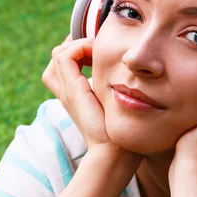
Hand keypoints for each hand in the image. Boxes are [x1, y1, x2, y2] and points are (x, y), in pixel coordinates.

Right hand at [41, 35, 141, 165]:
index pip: (65, 65)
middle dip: (79, 44)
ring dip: (80, 44)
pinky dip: (80, 47)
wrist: (114, 152)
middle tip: (101, 45)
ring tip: (100, 49)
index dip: (81, 51)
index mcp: (75, 96)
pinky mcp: (72, 90)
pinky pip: (65, 56)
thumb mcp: (117, 106)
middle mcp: (67, 92)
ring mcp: (67, 91)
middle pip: (59, 57)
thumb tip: (137, 77)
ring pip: (59, 53)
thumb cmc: (121, 134)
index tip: (103, 49)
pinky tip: (99, 52)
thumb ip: (118, 92)